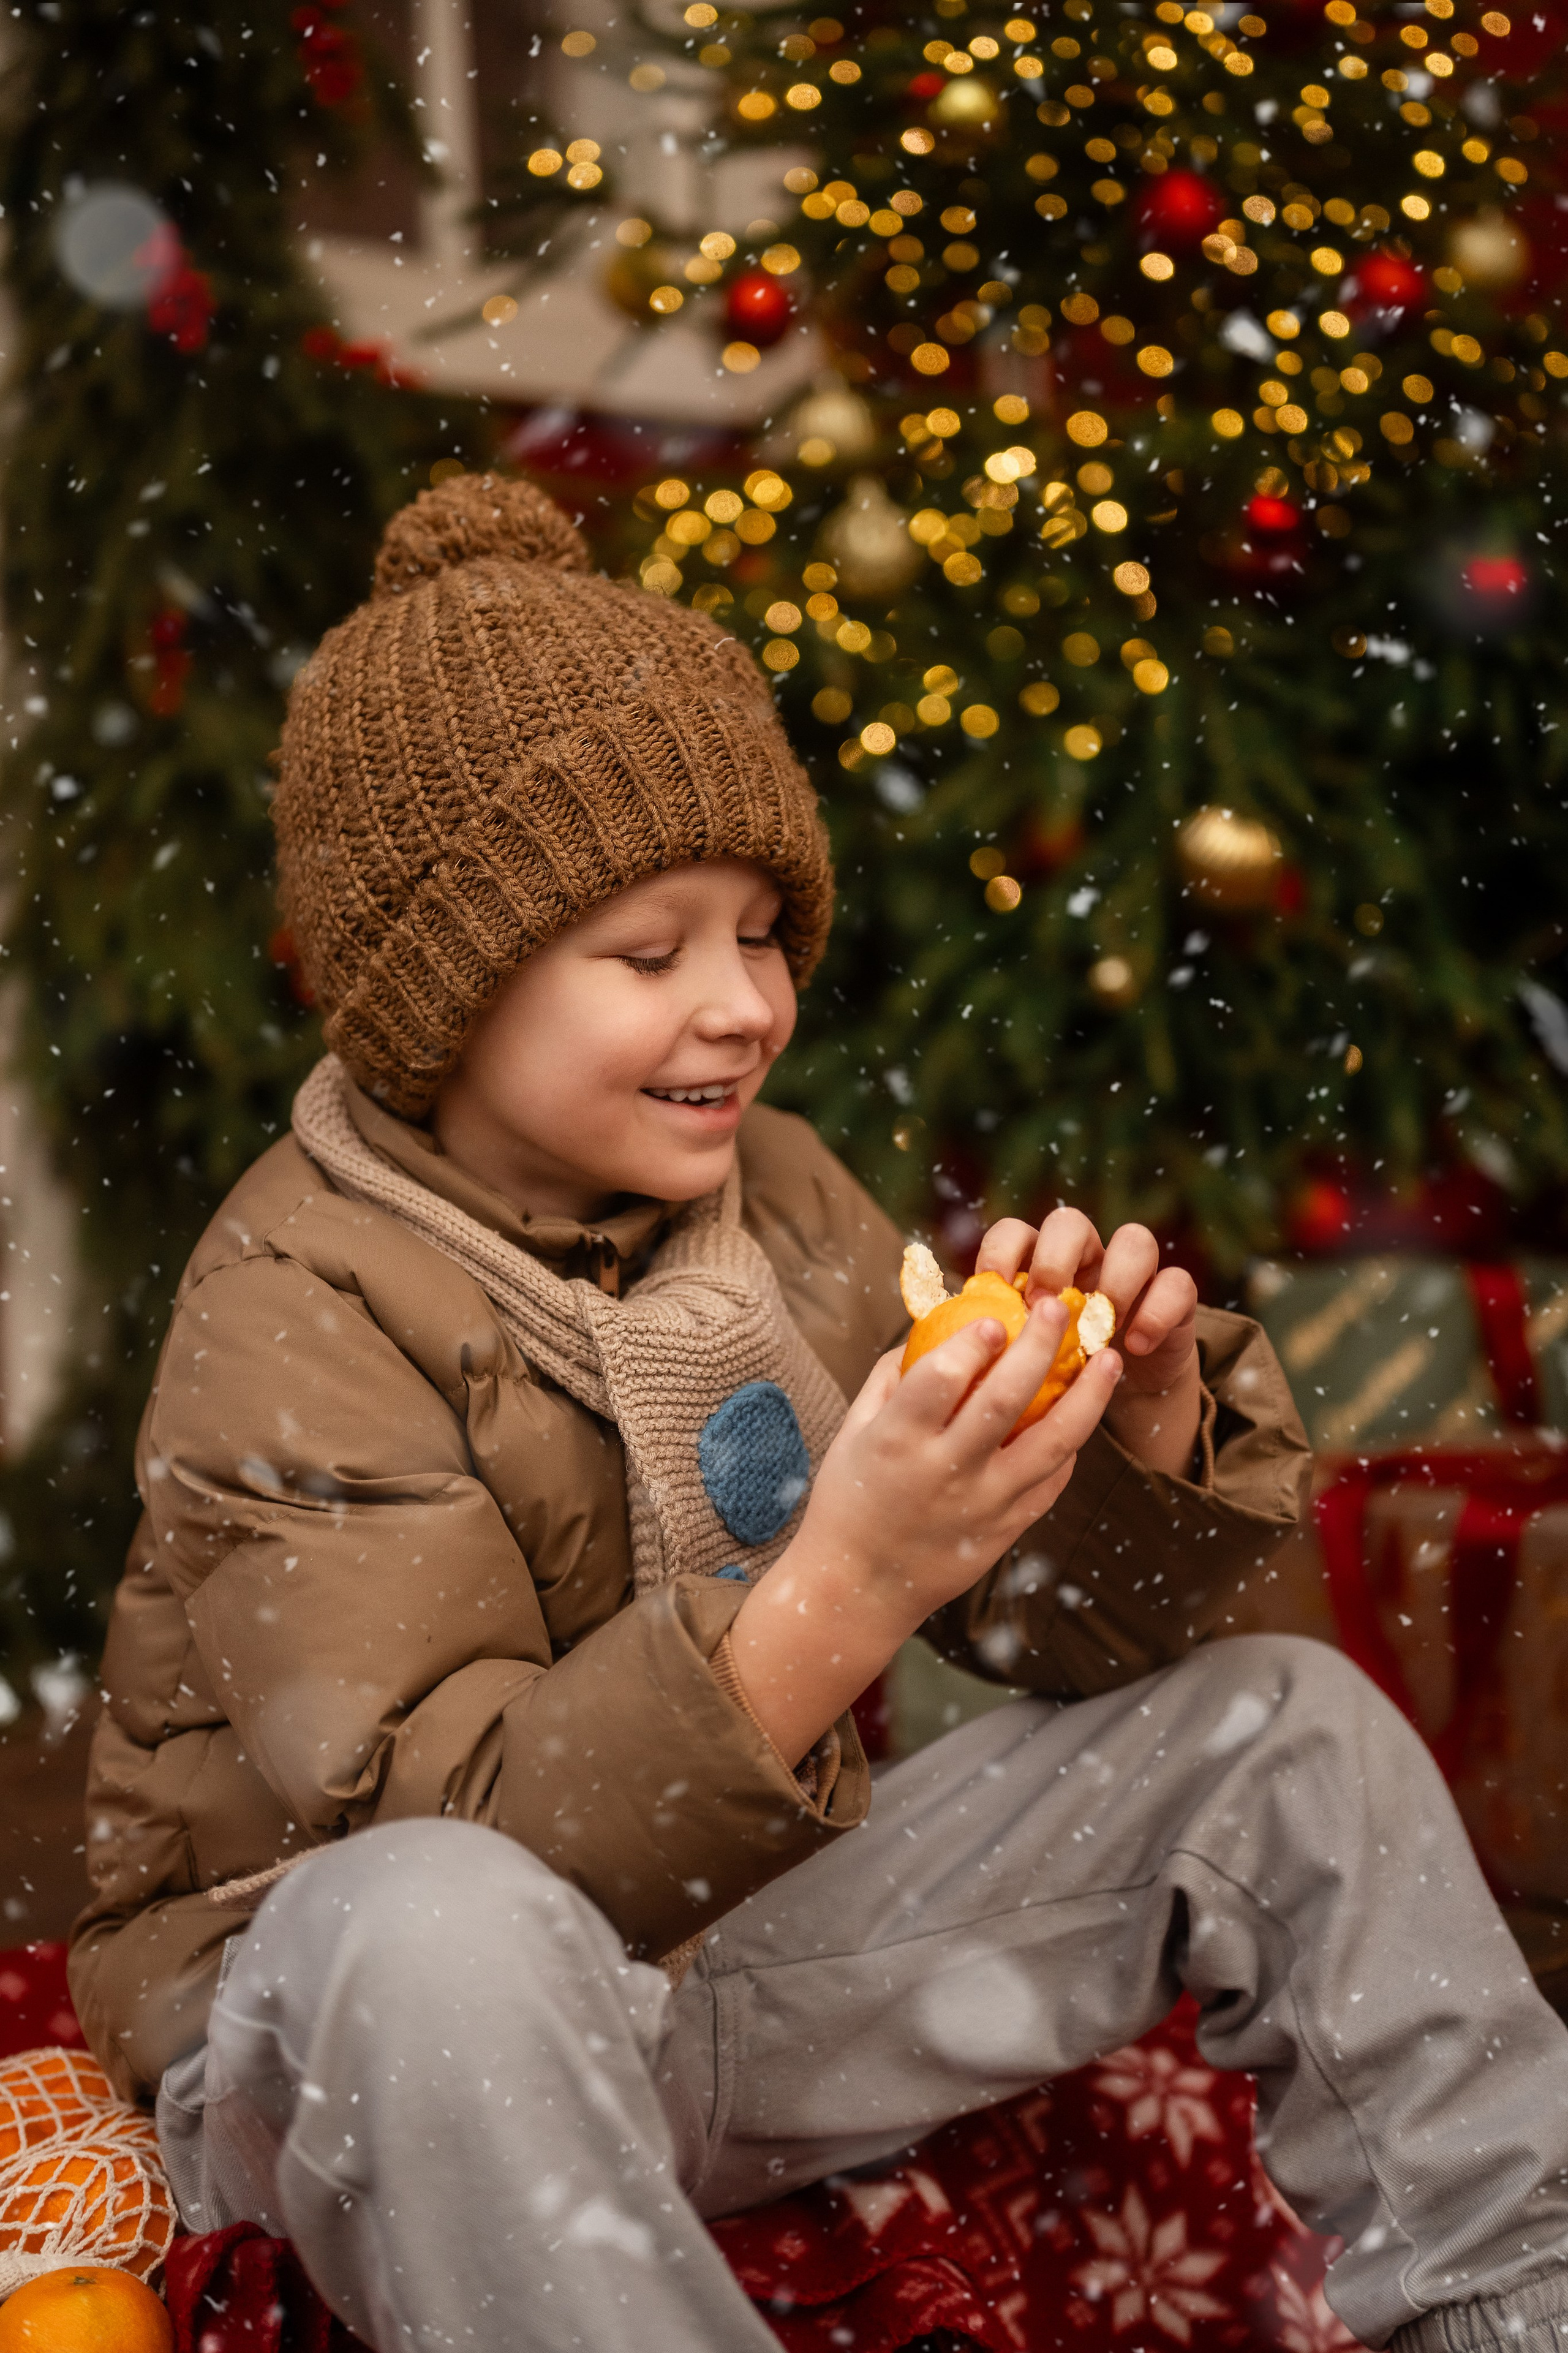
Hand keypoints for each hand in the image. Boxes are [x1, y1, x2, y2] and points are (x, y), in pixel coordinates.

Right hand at [728, 1303, 1122, 1764]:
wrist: (859, 1588)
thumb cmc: (849, 1499)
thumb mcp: (853, 1431)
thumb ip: (891, 1376)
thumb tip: (934, 1324)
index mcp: (895, 1442)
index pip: (940, 1378)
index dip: (970, 1342)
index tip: (994, 1315)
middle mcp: (943, 1472)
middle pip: (1003, 1400)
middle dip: (1037, 1347)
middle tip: (1056, 1308)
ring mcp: (982, 1505)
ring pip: (1050, 1443)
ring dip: (1087, 1397)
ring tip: (1109, 1360)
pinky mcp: (1006, 1531)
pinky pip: (1051, 1482)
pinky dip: (1071, 1447)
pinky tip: (1082, 1415)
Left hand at [975, 1210, 1200, 1476]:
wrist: (1115, 1403)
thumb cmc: (1048, 1385)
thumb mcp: (1009, 1367)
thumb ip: (976, 1351)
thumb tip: (908, 1354)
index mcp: (1038, 1266)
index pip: (1014, 1232)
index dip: (1001, 1250)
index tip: (988, 1289)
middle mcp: (1087, 1260)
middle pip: (1071, 1222)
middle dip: (1054, 1255)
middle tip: (1041, 1301)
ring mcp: (1135, 1275)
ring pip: (1135, 1239)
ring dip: (1115, 1275)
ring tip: (1097, 1320)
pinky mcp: (1174, 1300)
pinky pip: (1177, 1284)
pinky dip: (1156, 1310)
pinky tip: (1134, 1345)